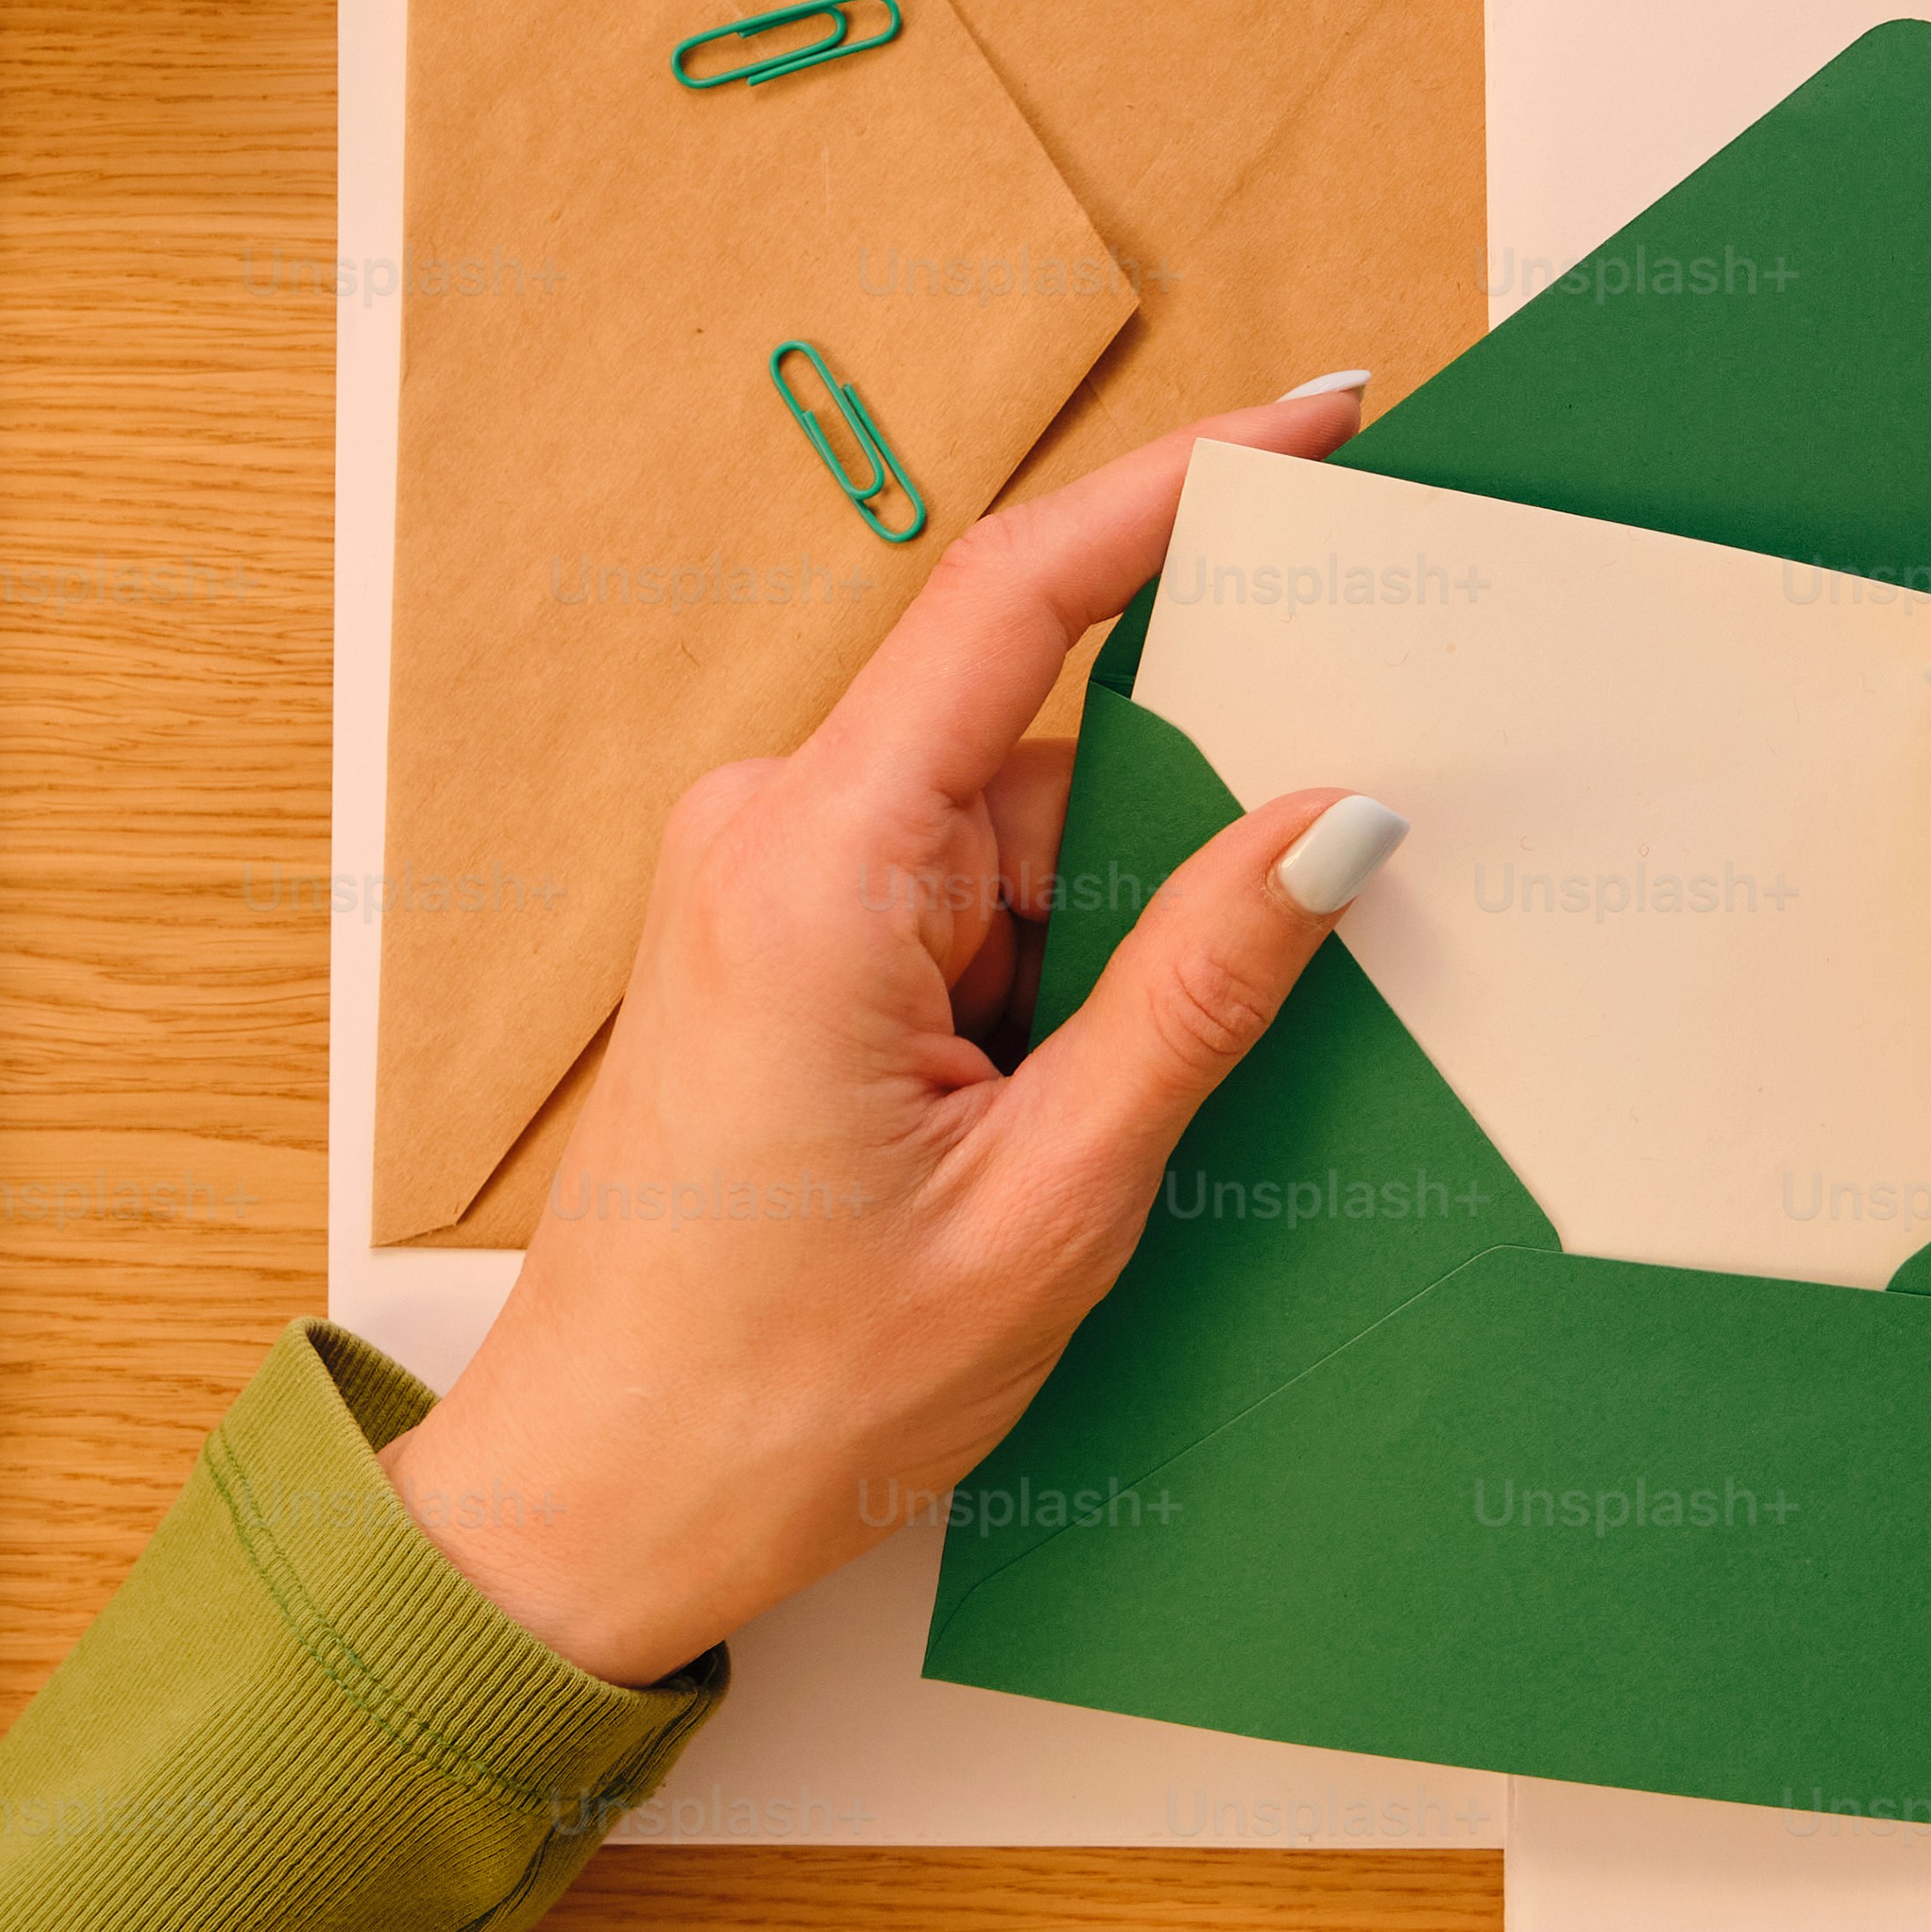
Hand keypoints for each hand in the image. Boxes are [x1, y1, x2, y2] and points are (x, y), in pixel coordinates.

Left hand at [379, 386, 1412, 1687]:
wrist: (590, 1514)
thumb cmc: (782, 1391)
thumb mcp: (1048, 1204)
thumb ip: (1198, 987)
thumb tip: (1340, 816)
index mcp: (815, 865)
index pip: (1019, 593)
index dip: (1182, 482)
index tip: (1322, 417)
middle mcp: (773, 833)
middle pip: (1049, 738)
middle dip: (1188, 826)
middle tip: (1298, 925)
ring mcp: (768, 881)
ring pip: (1024, 832)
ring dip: (1114, 945)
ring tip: (1107, 1125)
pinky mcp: (783, 939)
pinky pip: (971, 892)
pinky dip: (1058, 974)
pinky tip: (1077, 1105)